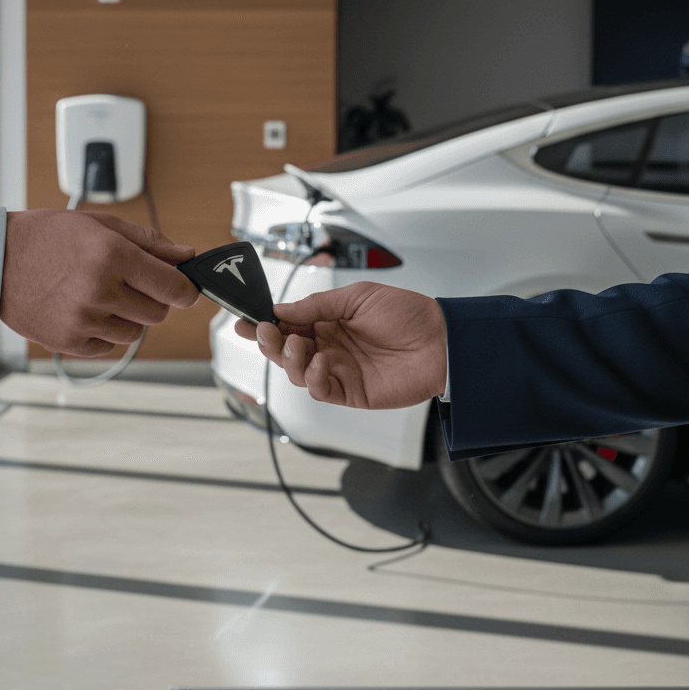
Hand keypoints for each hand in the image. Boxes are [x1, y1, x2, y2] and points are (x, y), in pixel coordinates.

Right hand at [0, 209, 198, 355]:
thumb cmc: (48, 237)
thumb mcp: (100, 224)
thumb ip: (149, 242)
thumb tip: (186, 256)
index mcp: (112, 256)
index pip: (174, 288)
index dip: (185, 290)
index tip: (183, 288)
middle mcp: (100, 290)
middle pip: (158, 313)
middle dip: (153, 300)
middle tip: (129, 283)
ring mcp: (83, 320)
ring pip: (135, 333)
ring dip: (128, 317)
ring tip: (100, 294)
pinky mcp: (69, 342)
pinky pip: (109, 345)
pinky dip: (104, 331)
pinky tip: (82, 308)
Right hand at [234, 282, 446, 408]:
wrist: (442, 341)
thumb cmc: (408, 314)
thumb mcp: (357, 297)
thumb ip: (317, 305)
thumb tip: (281, 310)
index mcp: (329, 321)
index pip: (288, 325)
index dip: (265, 324)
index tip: (246, 320)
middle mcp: (329, 346)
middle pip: (285, 351)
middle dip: (269, 342)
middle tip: (263, 332)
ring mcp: (339, 370)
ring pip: (297, 372)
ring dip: (289, 360)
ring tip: (299, 346)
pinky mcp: (351, 392)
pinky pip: (321, 390)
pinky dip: (314, 378)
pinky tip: (321, 363)